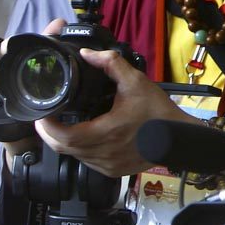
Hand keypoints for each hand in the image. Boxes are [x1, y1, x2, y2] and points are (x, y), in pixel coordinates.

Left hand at [33, 42, 196, 177]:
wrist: (182, 138)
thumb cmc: (159, 112)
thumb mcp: (136, 82)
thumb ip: (110, 63)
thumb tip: (87, 53)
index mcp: (106, 132)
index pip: (63, 137)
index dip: (46, 126)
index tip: (42, 113)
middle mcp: (104, 153)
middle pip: (63, 148)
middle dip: (50, 133)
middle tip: (46, 117)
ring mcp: (108, 166)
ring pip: (74, 156)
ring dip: (65, 141)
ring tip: (62, 124)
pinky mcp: (113, 171)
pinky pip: (87, 162)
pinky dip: (80, 150)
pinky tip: (84, 136)